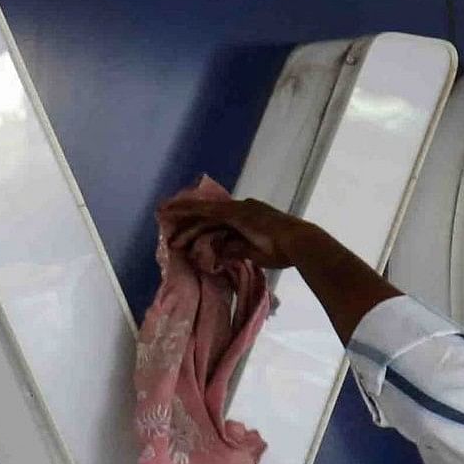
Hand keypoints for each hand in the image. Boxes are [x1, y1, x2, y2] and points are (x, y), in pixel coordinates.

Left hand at [156, 192, 329, 272]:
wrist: (300, 243)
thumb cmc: (286, 251)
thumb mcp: (256, 254)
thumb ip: (237, 251)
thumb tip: (220, 253)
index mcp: (249, 218)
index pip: (219, 221)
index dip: (201, 225)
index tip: (187, 230)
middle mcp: (242, 209)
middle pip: (209, 215)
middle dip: (187, 219)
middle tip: (166, 220)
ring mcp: (239, 210)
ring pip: (204, 213)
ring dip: (184, 217)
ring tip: (163, 218)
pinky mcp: (235, 213)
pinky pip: (206, 212)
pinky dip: (189, 211)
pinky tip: (174, 213)